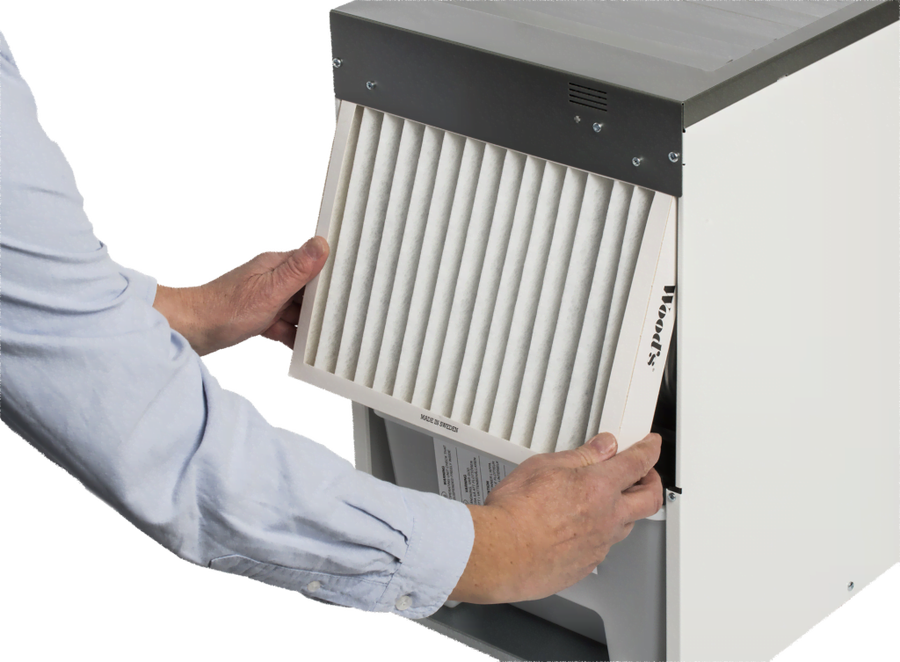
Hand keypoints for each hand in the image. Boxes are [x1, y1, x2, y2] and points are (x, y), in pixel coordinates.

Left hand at [152, 236, 328, 356]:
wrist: (191, 330)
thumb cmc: (225, 308)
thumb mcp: (270, 290)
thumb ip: (298, 269)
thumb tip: (322, 243)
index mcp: (276, 264)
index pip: (314, 263)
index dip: (333, 273)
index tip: (353, 283)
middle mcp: (273, 278)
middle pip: (309, 289)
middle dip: (325, 303)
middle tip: (344, 317)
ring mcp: (266, 298)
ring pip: (298, 309)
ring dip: (310, 323)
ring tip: (328, 335)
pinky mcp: (259, 316)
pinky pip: (285, 325)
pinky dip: (294, 335)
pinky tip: (304, 347)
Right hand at [449, 432, 662, 603]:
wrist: (500, 554)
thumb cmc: (514, 513)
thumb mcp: (544, 466)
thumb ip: (580, 457)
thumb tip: (603, 446)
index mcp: (599, 487)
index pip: (638, 462)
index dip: (648, 449)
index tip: (651, 444)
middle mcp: (607, 518)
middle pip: (650, 499)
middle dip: (652, 482)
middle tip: (644, 474)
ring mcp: (599, 545)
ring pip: (627, 525)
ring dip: (626, 510)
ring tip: (609, 501)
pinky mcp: (585, 566)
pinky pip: (603, 548)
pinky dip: (600, 534)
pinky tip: (580, 529)